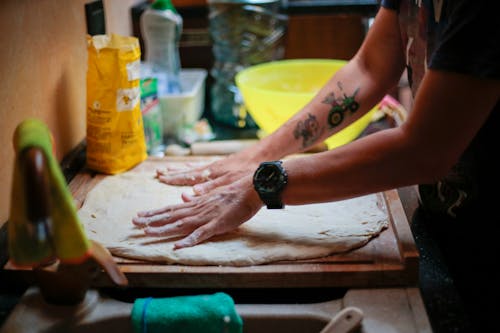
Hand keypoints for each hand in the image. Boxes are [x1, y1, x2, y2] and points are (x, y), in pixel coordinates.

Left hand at [132, 176, 262, 248]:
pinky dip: (188, 240)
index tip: (140, 215)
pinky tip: (177, 246)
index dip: (155, 213)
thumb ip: (199, 197)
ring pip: (180, 224)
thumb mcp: (213, 194)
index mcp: (197, 203)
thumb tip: (185, 197)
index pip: (171, 209)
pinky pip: (200, 235)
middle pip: (170, 215)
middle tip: (133, 222)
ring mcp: (206, 217)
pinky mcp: (217, 225)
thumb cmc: (234, 192)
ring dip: (162, 229)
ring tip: (146, 232)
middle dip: (151, 219)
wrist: (250, 189)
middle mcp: (197, 209)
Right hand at [156, 151, 260, 194]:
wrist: (261, 158)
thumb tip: (191, 192)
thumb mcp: (230, 182)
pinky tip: (190, 169)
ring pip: (193, 169)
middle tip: (158, 172)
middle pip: (187, 171)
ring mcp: (216, 167)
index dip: (174, 178)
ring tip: (167, 169)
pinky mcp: (222, 167)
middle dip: (172, 173)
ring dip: (180, 170)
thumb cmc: (247, 172)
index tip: (160, 177)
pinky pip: (201, 168)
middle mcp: (210, 169)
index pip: (187, 176)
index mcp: (211, 173)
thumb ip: (211, 187)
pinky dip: (191, 169)